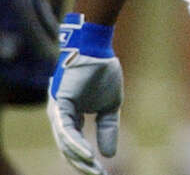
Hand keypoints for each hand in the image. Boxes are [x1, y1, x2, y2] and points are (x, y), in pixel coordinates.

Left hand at [47, 14, 122, 174]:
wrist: (98, 48)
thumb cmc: (102, 71)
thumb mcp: (110, 105)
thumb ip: (108, 128)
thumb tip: (109, 154)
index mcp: (71, 117)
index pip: (77, 144)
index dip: (88, 160)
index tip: (102, 173)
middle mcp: (60, 117)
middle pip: (69, 149)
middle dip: (83, 165)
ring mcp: (58, 112)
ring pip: (66, 143)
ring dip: (80, 159)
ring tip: (94, 170)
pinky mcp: (59, 105)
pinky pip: (66, 130)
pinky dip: (77, 144)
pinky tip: (88, 155)